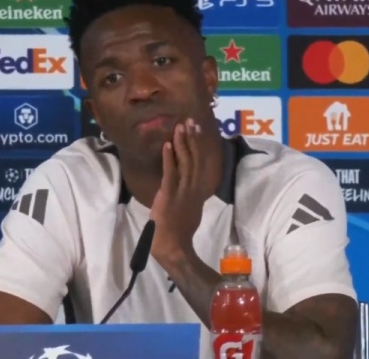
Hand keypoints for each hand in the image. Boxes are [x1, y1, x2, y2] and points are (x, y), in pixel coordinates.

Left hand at [150, 118, 211, 262]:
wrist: (173, 246)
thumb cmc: (180, 232)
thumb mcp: (192, 210)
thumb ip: (191, 196)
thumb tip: (190, 186)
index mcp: (198, 191)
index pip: (201, 163)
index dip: (199, 145)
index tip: (198, 130)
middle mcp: (193, 188)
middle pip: (195, 158)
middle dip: (192, 138)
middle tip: (190, 121)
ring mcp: (182, 191)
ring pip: (184, 162)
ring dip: (182, 143)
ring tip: (179, 126)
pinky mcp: (169, 195)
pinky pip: (170, 173)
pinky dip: (169, 158)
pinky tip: (166, 144)